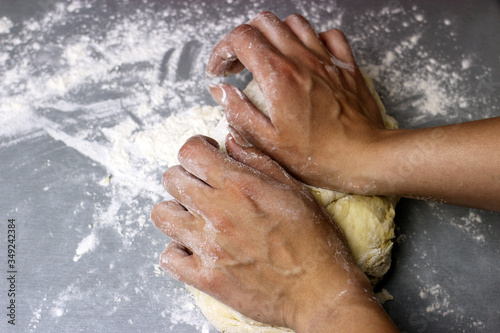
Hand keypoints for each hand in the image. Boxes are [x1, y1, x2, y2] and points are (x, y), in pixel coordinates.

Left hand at [151, 134, 394, 331]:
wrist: (319, 293)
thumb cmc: (313, 240)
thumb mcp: (294, 190)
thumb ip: (258, 161)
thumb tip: (230, 141)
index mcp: (240, 186)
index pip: (190, 152)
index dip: (196, 149)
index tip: (206, 156)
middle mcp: (217, 212)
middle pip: (172, 179)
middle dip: (186, 176)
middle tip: (203, 186)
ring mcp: (207, 247)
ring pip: (162, 214)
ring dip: (177, 211)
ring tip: (196, 217)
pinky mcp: (205, 278)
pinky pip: (168, 257)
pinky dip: (178, 251)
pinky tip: (195, 249)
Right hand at [207, 12, 387, 193]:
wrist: (365, 156)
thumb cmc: (319, 155)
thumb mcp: (268, 142)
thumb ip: (239, 112)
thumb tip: (221, 90)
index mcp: (279, 76)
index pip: (241, 38)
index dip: (222, 51)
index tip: (219, 72)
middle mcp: (302, 59)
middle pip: (264, 22)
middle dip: (243, 39)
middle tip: (239, 66)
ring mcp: (326, 59)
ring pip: (294, 22)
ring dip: (275, 35)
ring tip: (269, 59)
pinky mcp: (346, 65)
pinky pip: (329, 35)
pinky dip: (312, 39)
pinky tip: (306, 58)